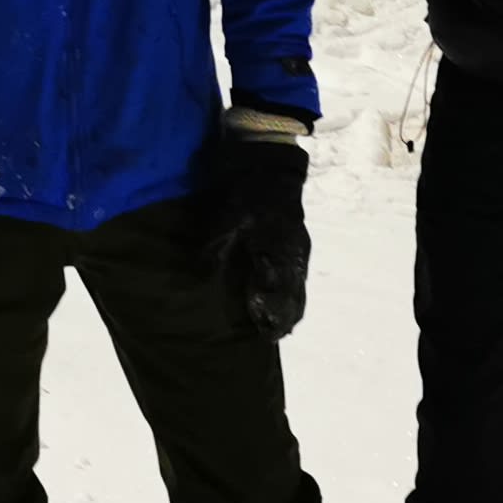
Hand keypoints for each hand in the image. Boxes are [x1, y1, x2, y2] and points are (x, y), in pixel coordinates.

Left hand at [198, 126, 310, 338]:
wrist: (272, 166)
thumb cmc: (248, 192)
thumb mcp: (229, 216)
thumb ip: (218, 245)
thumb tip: (202, 271)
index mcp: (276, 249)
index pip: (277, 291)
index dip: (270, 313)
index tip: (262, 332)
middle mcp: (293, 254)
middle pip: (294, 296)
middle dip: (284, 318)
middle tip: (272, 337)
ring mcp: (299, 250)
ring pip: (299, 287)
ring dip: (291, 308)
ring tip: (280, 328)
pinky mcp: (300, 245)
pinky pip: (300, 276)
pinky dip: (293, 293)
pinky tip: (285, 302)